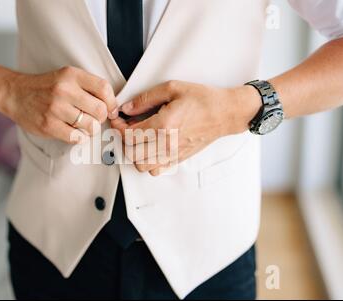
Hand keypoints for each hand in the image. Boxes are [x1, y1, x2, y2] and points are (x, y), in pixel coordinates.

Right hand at [0, 66, 116, 143]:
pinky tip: (73, 132)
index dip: (112, 102)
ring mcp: (55, 108)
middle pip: (100, 110)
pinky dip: (78, 138)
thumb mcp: (66, 77)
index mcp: (72, 75)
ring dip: (90, 129)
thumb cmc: (45, 87)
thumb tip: (111, 107)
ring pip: (90, 126)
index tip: (111, 110)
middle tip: (94, 118)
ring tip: (82, 126)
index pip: (104, 88)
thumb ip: (87, 87)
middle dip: (101, 118)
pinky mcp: (48, 125)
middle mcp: (64, 90)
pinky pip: (76, 138)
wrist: (15, 94)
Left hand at [111, 81, 258, 175]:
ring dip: (134, 154)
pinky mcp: (178, 159)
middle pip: (131, 153)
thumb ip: (146, 99)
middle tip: (125, 129)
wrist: (224, 113)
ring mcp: (173, 154)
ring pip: (141, 165)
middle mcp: (167, 143)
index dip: (118, 127)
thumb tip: (127, 107)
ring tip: (137, 140)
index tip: (118, 120)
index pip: (129, 134)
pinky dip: (148, 163)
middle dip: (123, 140)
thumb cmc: (203, 100)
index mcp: (164, 124)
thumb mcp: (172, 89)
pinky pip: (155, 170)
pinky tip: (150, 150)